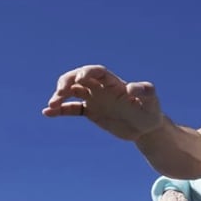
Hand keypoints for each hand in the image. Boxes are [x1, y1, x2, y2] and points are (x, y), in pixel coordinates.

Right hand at [42, 65, 163, 140]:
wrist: (146, 128)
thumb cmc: (151, 111)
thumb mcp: (151, 100)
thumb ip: (144, 91)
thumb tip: (130, 88)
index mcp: (114, 83)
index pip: (97, 72)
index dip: (86, 72)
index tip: (80, 79)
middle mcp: (102, 88)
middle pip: (78, 78)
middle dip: (67, 81)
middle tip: (60, 91)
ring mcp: (95, 99)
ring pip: (72, 92)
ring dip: (60, 95)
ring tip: (52, 105)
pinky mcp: (92, 112)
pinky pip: (72, 109)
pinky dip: (60, 110)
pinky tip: (48, 113)